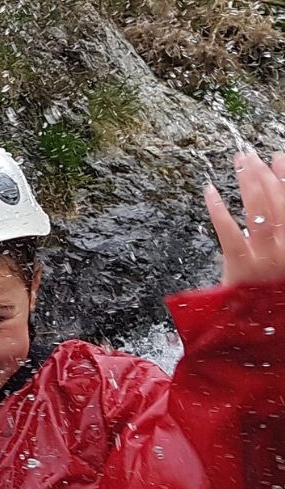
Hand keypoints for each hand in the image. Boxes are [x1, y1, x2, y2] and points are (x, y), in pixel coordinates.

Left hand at [206, 151, 284, 287]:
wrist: (266, 334)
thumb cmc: (274, 300)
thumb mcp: (279, 268)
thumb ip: (277, 238)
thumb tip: (267, 209)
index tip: (278, 157)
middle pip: (275, 202)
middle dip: (262, 174)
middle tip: (249, 154)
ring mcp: (265, 259)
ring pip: (257, 212)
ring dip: (246, 183)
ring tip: (238, 162)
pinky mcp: (241, 269)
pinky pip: (228, 234)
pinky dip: (218, 211)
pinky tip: (210, 191)